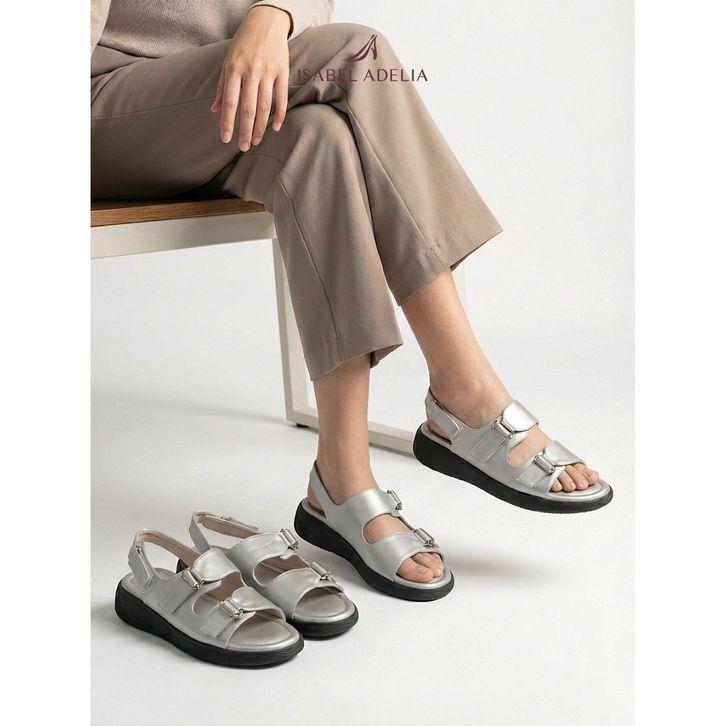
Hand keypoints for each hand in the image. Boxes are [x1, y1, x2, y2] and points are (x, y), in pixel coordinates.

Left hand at [211, 6, 290, 149]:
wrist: (266, 22)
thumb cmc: (243, 44)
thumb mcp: (228, 62)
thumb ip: (222, 87)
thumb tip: (214, 110)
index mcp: (234, 70)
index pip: (230, 102)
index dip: (228, 122)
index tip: (226, 139)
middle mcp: (250, 72)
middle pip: (248, 108)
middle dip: (245, 130)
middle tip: (243, 147)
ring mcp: (267, 72)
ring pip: (264, 106)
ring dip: (260, 127)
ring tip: (256, 142)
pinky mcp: (282, 72)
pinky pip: (281, 98)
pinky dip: (279, 114)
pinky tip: (275, 128)